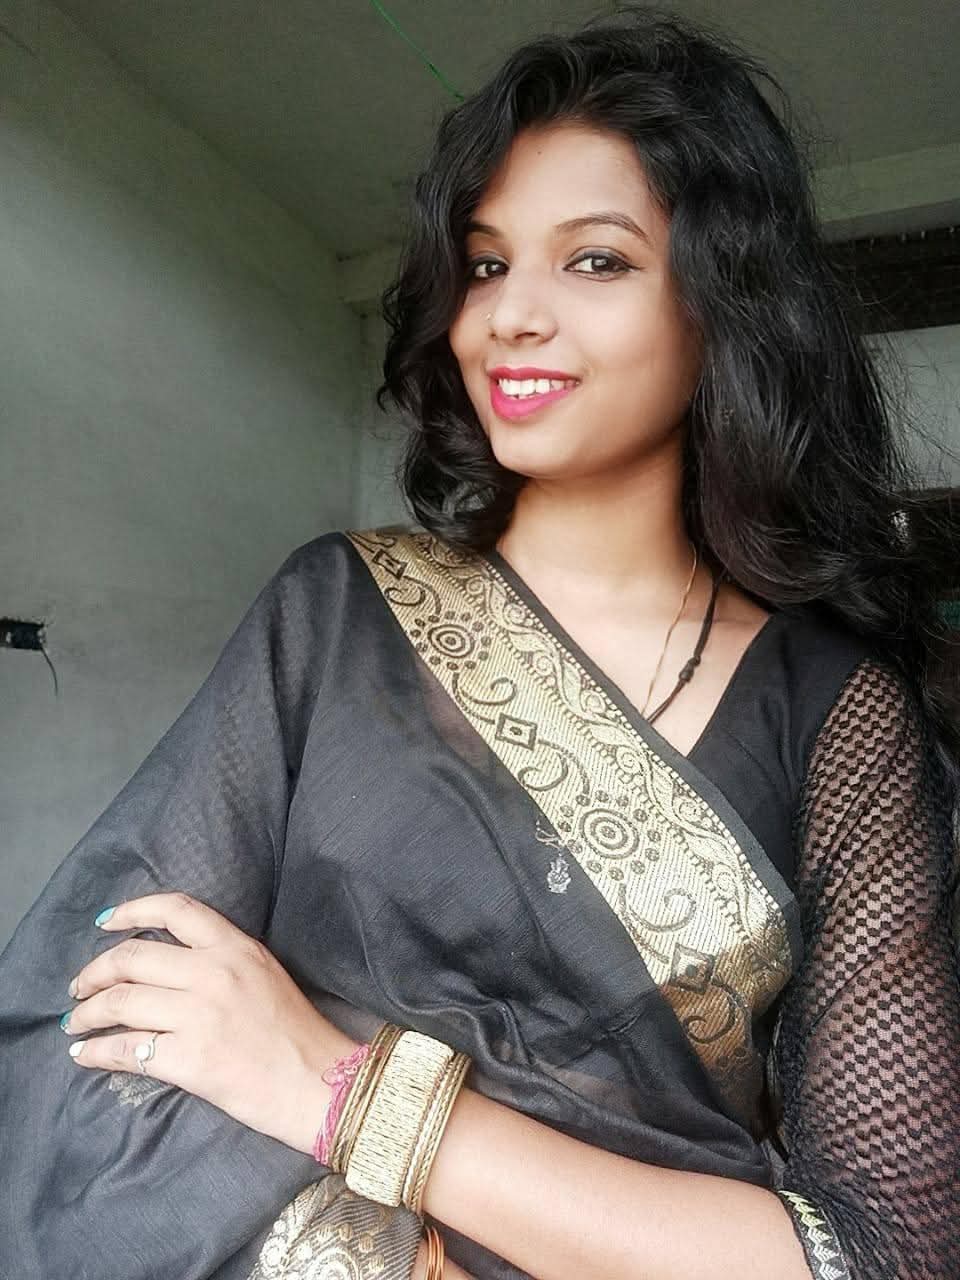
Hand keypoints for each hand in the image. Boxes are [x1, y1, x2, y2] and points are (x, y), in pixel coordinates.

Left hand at [61, 892, 359, 1153]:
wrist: (320, 1083)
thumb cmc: (296, 1032)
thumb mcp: (264, 973)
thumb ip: (223, 960)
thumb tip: (169, 966)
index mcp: (235, 947)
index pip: (175, 909)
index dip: (132, 910)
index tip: (104, 922)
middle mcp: (213, 973)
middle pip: (132, 958)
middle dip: (94, 972)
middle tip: (80, 988)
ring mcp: (199, 1015)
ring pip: (121, 1002)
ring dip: (87, 1013)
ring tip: (76, 1022)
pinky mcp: (189, 1059)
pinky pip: (126, 1049)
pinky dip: (95, 1051)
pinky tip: (85, 1054)